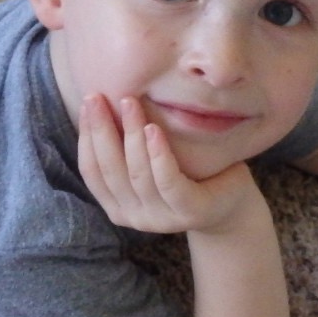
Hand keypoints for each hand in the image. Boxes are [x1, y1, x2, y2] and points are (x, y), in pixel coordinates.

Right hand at [78, 94, 264, 236]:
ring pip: (137, 174)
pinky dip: (158, 155)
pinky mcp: (189, 212)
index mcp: (118, 206)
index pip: (92, 172)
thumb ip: (127, 148)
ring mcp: (161, 219)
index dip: (87, 137)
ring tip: (130, 103)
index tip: (87, 103)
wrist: (230, 202)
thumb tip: (101, 103)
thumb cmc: (186, 174)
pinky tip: (154, 129)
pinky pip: (168, 182)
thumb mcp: (150, 163)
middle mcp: (134, 216)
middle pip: (110, 171)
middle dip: (101, 130)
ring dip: (131, 135)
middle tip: (97, 97)